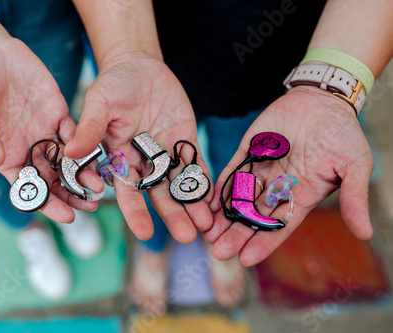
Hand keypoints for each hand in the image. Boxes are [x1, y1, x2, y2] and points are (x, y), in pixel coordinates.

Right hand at [0, 37, 101, 222]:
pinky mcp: (59, 114)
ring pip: (68, 161)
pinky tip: (99, 160)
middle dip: (71, 196)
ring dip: (83, 176)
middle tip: (91, 206)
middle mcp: (28, 148)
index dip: (47, 203)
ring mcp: (45, 132)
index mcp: (6, 154)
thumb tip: (0, 160)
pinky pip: (76, 134)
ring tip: (99, 188)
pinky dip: (88, 148)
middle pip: (53, 180)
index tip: (65, 215)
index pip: (29, 186)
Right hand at [65, 53, 212, 241]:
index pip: (127, 191)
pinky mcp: (185, 142)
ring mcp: (166, 154)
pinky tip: (215, 200)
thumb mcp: (100, 103)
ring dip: (192, 205)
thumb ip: (90, 127)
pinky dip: (205, 182)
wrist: (138, 67)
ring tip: (206, 226)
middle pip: (158, 195)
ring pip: (180, 185)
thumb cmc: (113, 85)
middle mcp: (143, 164)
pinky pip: (196, 165)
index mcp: (119, 159)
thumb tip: (70, 151)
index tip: (146, 232)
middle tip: (186, 237)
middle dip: (172, 215)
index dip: (135, 212)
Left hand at [206, 86, 373, 265]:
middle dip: (236, 234)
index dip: (263, 242)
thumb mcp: (354, 165)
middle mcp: (278, 187)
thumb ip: (354, 197)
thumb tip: (366, 233)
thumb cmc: (343, 133)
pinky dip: (219, 187)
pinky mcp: (248, 151)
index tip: (245, 259)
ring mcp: (262, 169)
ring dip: (223, 216)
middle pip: (254, 216)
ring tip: (207, 233)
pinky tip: (206, 202)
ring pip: (239, 198)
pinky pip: (232, 171)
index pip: (279, 226)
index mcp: (302, 195)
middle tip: (218, 252)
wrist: (323, 99)